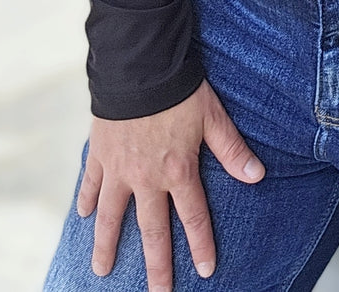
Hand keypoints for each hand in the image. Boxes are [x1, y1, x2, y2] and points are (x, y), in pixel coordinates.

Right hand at [77, 79, 264, 290]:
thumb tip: (257, 175)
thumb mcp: (213, 117)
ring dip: (108, 245)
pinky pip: (90, 185)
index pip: (193, 217)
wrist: (140, 67)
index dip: (201, 245)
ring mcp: (119, 170)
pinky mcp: (100, 155)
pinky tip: (82, 217)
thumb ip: (231, 149)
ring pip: (112, 217)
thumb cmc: (180, 89)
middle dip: (156, 266)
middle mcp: (146, 179)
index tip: (205, 271)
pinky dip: (85, 202)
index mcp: (178, 170)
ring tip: (103, 271)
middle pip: (152, 230)